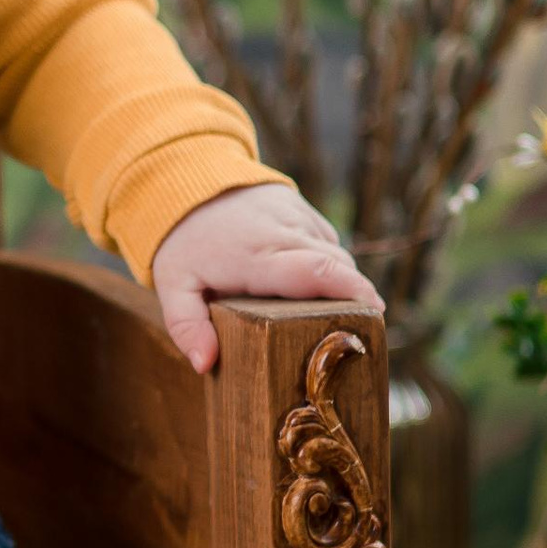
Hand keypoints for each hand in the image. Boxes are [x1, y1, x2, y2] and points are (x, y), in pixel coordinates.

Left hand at [147, 182, 381, 375]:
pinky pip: (328, 242)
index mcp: (254, 256)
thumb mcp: (173, 286)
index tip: (373, 315)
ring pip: (336, 254)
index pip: (314, 270)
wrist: (187, 183)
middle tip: (361, 332)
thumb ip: (187, 326)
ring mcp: (296, 217)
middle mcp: (282, 232)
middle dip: (354, 297)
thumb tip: (205, 364)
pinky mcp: (303, 211)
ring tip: (337, 316)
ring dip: (342, 283)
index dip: (349, 291)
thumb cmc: (183, 243)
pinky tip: (316, 287)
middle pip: (336, 266)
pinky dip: (330, 266)